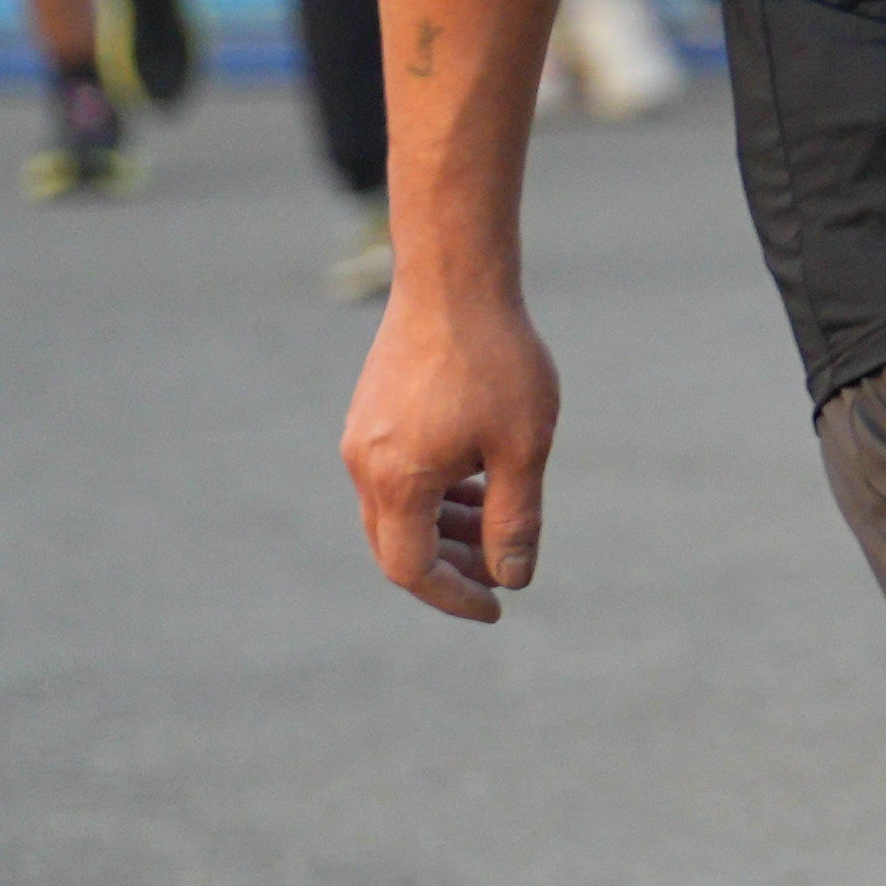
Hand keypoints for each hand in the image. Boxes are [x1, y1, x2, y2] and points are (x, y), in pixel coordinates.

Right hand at [344, 276, 556, 623]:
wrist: (454, 277)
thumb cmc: (497, 360)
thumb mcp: (523, 449)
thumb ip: (516, 520)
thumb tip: (513, 577)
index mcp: (396, 480)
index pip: (412, 569)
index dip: (454, 597)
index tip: (498, 609)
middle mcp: (365, 463)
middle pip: (397, 545)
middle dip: (451, 568)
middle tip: (503, 572)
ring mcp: (362, 436)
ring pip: (397, 509)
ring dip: (445, 530)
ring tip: (498, 527)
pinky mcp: (371, 412)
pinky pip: (396, 475)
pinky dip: (434, 494)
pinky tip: (479, 484)